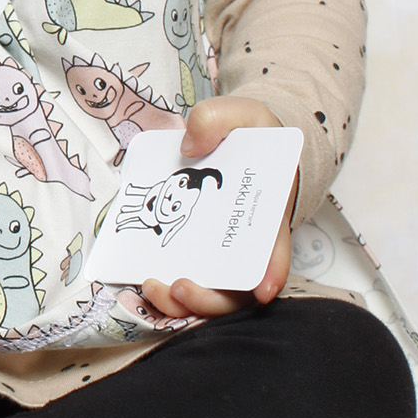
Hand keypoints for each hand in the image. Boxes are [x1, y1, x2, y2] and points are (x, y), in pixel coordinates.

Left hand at [141, 95, 297, 320]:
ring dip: (183, 304)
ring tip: (152, 287)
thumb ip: (216, 119)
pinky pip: (184, 279)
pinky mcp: (193, 249)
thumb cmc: (249, 132)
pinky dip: (165, 289)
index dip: (272, 272)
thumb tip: (190, 145)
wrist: (236, 138)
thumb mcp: (241, 113)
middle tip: (179, 285)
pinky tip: (141, 278)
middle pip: (239, 288)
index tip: (262, 290)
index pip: (276, 250)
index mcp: (268, 212)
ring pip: (211, 294)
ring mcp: (219, 251)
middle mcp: (246, 242)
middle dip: (210, 299)